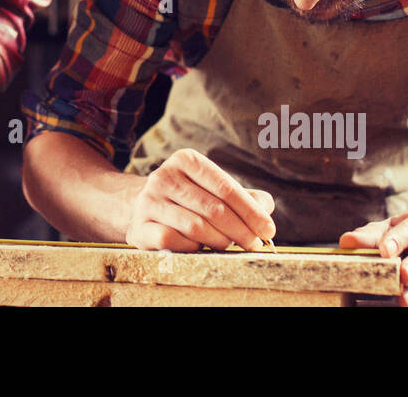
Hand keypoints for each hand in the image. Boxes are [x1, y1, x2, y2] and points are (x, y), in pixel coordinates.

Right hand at [124, 148, 274, 251]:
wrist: (140, 207)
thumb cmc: (187, 199)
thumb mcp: (213, 189)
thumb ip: (243, 197)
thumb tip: (266, 206)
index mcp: (185, 160)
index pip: (226, 188)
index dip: (251, 211)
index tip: (268, 230)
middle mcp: (164, 176)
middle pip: (213, 209)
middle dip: (240, 230)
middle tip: (254, 244)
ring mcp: (148, 201)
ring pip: (195, 226)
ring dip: (219, 241)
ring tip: (228, 245)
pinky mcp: (139, 226)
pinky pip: (173, 241)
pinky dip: (192, 248)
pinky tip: (199, 248)